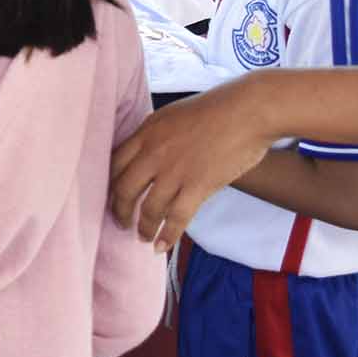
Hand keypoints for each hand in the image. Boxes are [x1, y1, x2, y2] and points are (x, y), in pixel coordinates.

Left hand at [110, 75, 277, 252]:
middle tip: (120, 222)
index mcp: (146, 132)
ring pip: (149, 208)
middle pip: (124, 189)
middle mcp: (154, 152)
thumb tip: (146, 152)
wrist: (247, 111)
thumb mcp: (172, 114)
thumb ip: (155, 134)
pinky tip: (160, 247)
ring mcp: (174, 171)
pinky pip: (176, 218)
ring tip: (142, 237)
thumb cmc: (216, 109)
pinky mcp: (198, 186)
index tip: (111, 196)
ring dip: (143, 227)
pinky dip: (166, 236)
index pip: (114, 163)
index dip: (109, 184)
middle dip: (119, 211)